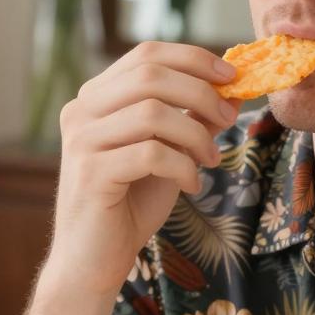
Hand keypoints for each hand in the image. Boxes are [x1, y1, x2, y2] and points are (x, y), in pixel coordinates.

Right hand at [45, 41, 238, 296]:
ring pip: (151, 113)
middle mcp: (81, 111)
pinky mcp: (90, 173)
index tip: (232, 75)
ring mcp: (81, 141)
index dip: (194, 58)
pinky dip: (182, 166)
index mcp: (97, 97)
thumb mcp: (171, 152)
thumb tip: (233, 92)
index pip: (147, 54)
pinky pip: (150, 154)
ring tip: (210, 159)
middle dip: (201, 93)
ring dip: (195, 135)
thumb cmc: (131, 203)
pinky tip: (191, 184)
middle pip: (150, 75)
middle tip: (229, 117)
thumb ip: (194, 120)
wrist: (95, 260)